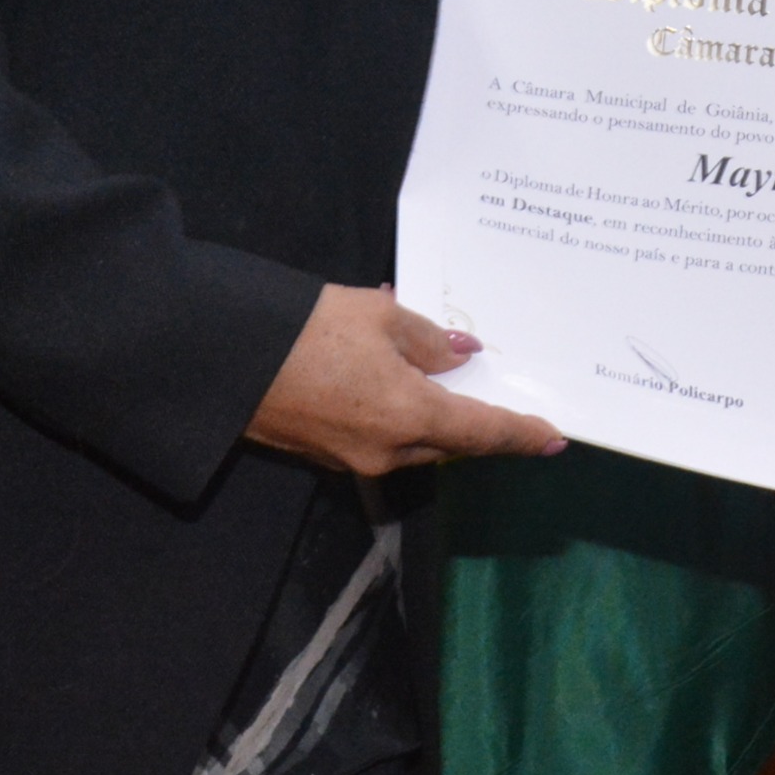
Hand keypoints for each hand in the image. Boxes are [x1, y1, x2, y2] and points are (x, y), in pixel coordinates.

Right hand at [244, 284, 565, 475]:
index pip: (482, 432)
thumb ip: (428, 339)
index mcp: (409, 414)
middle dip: (476, 424)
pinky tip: (396, 383)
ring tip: (448, 381)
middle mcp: (386, 450)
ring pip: (414, 445)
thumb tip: (462, 354)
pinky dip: (399, 419)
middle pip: (449, 443)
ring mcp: (351, 459)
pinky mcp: (323, 455)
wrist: (221, 357)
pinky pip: (380, 441)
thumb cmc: (307, 328)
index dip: (520, 435)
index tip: (554, 440)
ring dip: (435, 421)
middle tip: (501, 397)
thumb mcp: (379, 315)